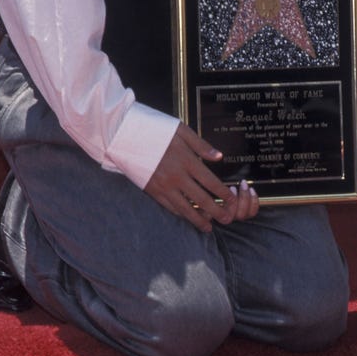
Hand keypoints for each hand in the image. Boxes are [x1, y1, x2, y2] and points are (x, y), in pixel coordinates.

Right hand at [142, 125, 260, 231]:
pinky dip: (180, 214)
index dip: (224, 194)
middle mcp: (176, 176)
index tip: (233, 200)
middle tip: (227, 219)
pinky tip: (187, 217)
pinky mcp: (151, 190)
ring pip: (184, 208)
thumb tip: (219, 157)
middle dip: (216, 211)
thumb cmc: (154, 128)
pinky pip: (169, 206)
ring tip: (208, 227)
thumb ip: (201, 145)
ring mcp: (163, 185)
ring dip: (198, 219)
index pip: (210, 182)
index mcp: (186, 160)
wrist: (123, 134)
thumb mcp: (180, 130)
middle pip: (201, 199)